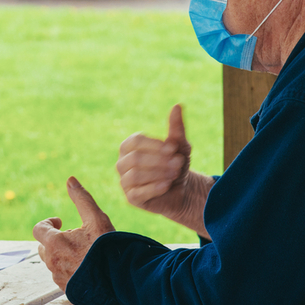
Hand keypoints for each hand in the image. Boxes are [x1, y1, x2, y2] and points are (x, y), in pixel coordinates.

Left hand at [33, 177, 114, 290]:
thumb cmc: (109, 248)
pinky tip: (87, 267)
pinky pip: (62, 277)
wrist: (123, 280)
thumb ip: (82, 199)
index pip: (39, 229)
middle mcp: (53, 262)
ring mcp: (60, 279)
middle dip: (55, 240)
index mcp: (55, 243)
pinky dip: (70, 270)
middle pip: (44, 247)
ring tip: (83, 252)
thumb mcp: (97, 218)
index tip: (61, 222)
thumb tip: (70, 180)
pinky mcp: (68, 291)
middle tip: (75, 237)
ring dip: (63, 255)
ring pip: (53, 263)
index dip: (49, 223)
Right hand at [116, 104, 200, 220]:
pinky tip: (167, 185)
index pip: (135, 141)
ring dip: (158, 173)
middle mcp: (122, 162)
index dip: (154, 145)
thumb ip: (176, 127)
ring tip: (175, 173)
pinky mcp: (131, 198)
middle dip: (159, 161)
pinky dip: (154, 188)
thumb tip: (177, 106)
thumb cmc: (176, 164)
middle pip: (135, 159)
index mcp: (129, 146)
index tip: (173, 148)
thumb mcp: (179, 146)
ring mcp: (124, 181)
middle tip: (179, 163)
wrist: (181, 190)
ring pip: (135, 175)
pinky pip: (138, 192)